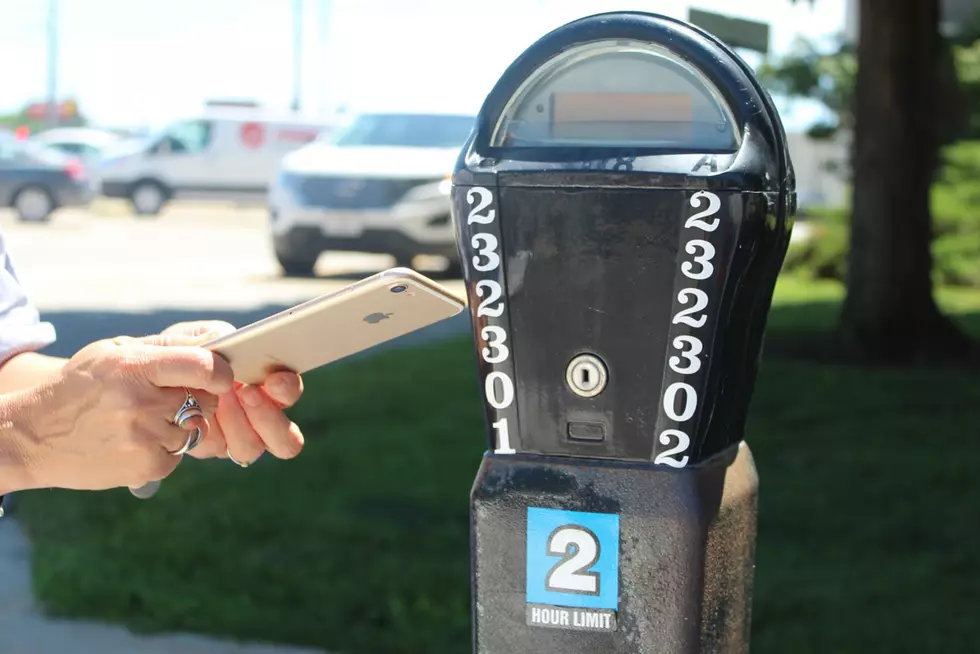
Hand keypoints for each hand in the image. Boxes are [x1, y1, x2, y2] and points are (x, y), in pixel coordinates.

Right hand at [16, 334, 232, 491]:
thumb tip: (221, 338)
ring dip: (179, 423)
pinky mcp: (147, 467)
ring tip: (141, 419)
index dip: (221, 372)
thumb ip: (170, 346)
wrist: (34, 436)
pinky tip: (135, 439)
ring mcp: (144, 439)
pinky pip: (179, 453)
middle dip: (198, 396)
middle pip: (206, 399)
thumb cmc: (83, 385)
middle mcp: (141, 403)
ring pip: (194, 427)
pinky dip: (166, 447)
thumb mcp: (116, 351)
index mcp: (134, 367)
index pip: (203, 366)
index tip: (221, 375)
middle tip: (167, 396)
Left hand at [154, 321, 304, 465]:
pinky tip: (192, 414)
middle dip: (270, 417)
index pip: (288, 391)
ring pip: (252, 448)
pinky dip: (207, 431)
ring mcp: (233, 436)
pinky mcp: (208, 448)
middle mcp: (255, 415)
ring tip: (216, 400)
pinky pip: (217, 449)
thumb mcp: (183, 340)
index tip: (275, 379)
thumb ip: (205, 338)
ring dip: (238, 424)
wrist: (127, 386)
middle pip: (285, 438)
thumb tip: (224, 340)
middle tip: (247, 392)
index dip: (289, 390)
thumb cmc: (165, 356)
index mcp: (260, 381)